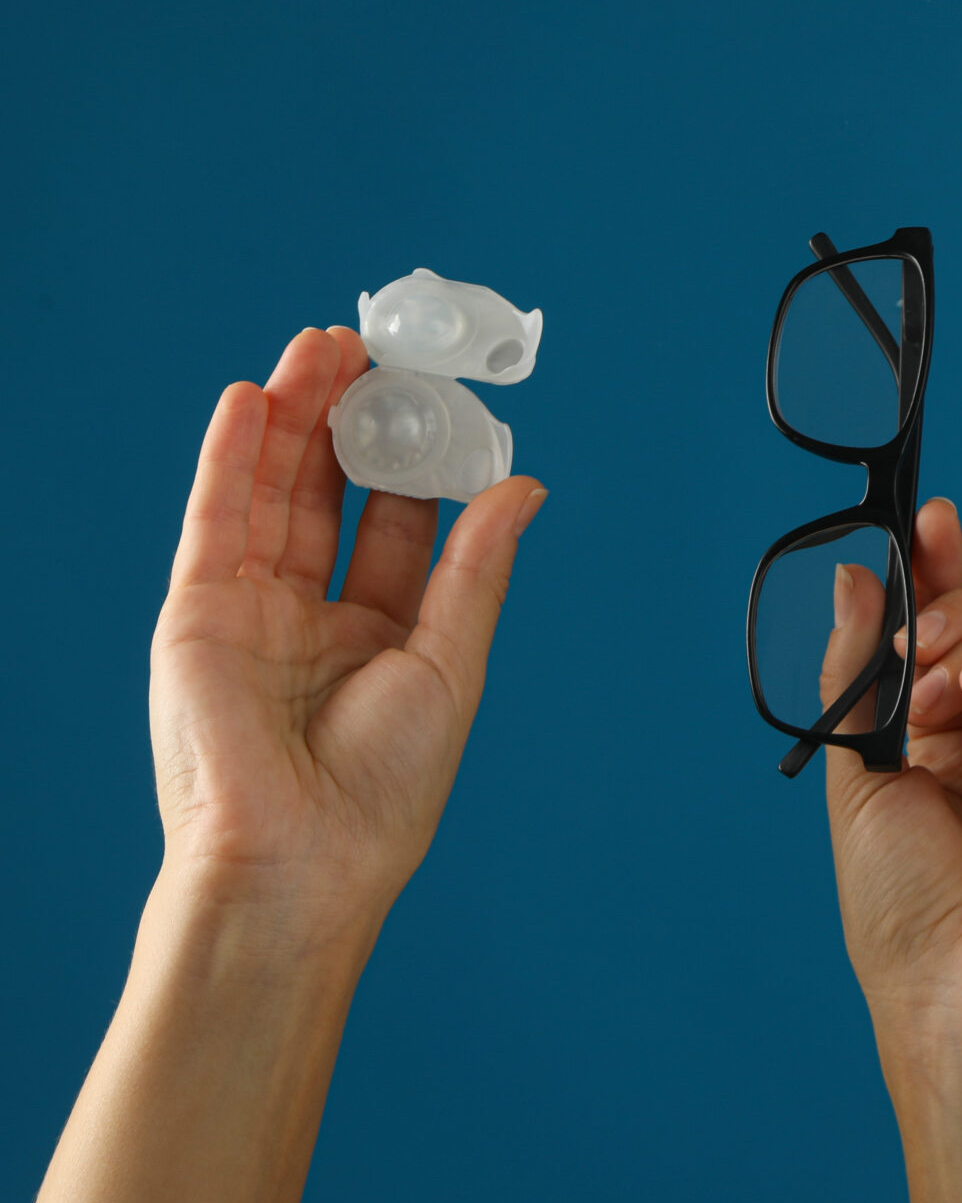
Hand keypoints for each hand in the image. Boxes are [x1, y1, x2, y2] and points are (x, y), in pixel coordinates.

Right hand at [150, 328, 545, 952]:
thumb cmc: (382, 786)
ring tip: (321, 347)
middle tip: (373, 350)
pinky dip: (231, 457)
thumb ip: (474, 568)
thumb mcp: (449, 660)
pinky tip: (253, 398)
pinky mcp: (197, 612)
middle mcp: (315, 616)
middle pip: (332, 494)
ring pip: (275, 491)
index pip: (398, 524)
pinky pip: (215, 518)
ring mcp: (252, 610)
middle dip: (352, 421)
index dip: (417, 461)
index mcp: (383, 634)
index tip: (440, 399)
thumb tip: (522, 488)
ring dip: (294, 417)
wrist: (300, 855)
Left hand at [823, 498, 961, 1034]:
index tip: (931, 520)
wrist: (954, 997)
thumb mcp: (860, 776)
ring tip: (933, 690)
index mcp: (955, 749)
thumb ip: (860, 676)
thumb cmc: (901, 914)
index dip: (950, 575)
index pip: (960, 639)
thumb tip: (858, 579)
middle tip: (914, 643)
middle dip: (959, 614)